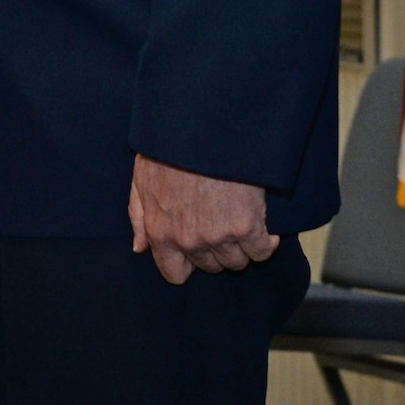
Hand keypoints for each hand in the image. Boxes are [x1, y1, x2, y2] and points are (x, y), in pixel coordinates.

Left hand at [129, 154, 276, 283]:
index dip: (186, 263)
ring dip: (240, 246)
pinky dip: (266, 241)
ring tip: (237, 218)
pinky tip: (260, 222)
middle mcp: (189, 240)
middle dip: (214, 250)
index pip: (174, 274)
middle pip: (210, 267)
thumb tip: (139, 248)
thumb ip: (138, 216)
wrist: (203, 131)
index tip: (195, 248)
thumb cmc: (168, 150)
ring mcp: (219, 236)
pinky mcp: (248, 227)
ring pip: (237, 262)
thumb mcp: (141, 180)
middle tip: (217, 222)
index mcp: (160, 232)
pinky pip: (262, 251)